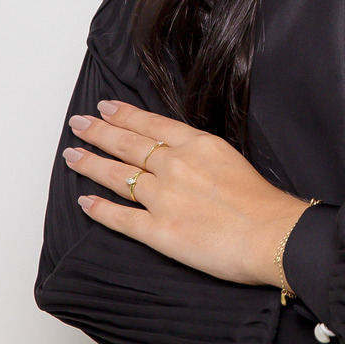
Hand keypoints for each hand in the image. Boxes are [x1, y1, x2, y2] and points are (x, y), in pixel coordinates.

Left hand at [62, 100, 310, 285]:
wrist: (272, 234)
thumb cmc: (261, 201)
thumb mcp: (230, 157)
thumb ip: (201, 154)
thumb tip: (179, 152)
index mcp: (195, 145)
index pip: (150, 125)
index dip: (123, 115)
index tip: (104, 108)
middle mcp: (174, 166)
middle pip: (127, 145)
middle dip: (98, 132)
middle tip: (77, 124)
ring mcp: (163, 198)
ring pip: (117, 176)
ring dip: (91, 164)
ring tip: (72, 155)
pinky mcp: (159, 231)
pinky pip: (121, 218)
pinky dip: (100, 209)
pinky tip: (85, 202)